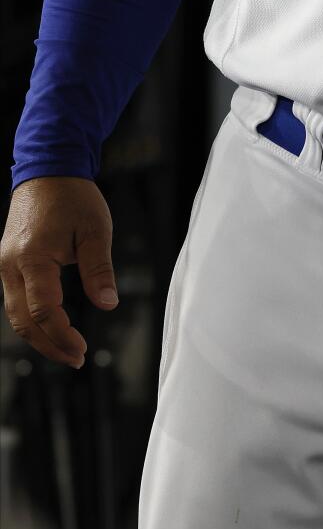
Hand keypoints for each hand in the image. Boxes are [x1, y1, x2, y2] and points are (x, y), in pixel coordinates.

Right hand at [1, 177, 117, 367]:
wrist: (47, 169)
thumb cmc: (73, 196)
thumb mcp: (95, 229)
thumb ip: (99, 269)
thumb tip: (108, 304)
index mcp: (32, 257)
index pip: (42, 311)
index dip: (61, 335)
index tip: (82, 350)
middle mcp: (11, 265)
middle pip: (22, 321)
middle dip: (48, 345)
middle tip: (76, 359)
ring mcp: (5, 265)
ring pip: (15, 315)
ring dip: (39, 336)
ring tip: (66, 349)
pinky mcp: (8, 263)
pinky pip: (15, 300)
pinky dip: (32, 319)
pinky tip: (51, 326)